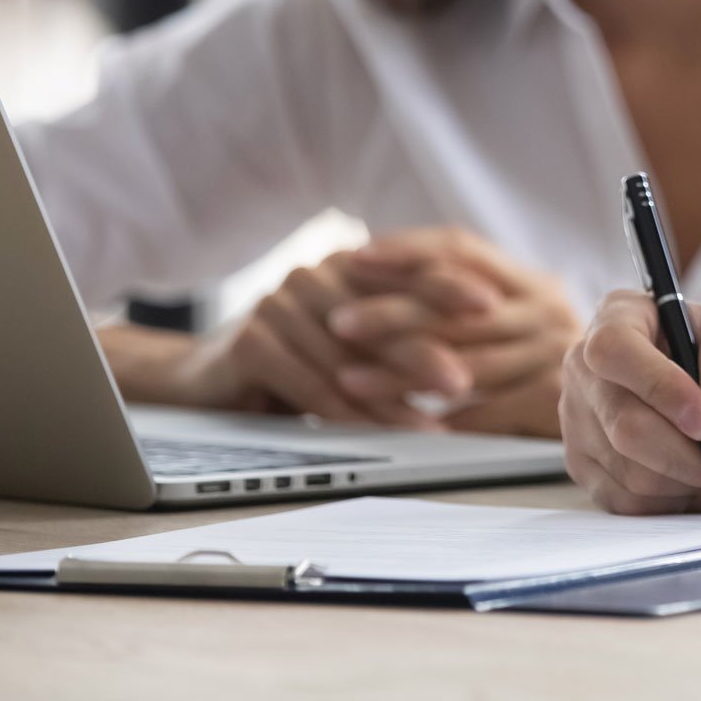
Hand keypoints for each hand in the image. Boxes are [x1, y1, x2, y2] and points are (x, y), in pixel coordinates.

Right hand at [173, 248, 497, 425]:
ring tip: (429, 428)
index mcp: (345, 265)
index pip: (403, 270)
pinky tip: (378, 435)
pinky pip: (312, 384)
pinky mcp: (250, 341)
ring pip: (348, 359)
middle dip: (426, 351)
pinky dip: (349, 415)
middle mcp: (312, 275)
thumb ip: (399, 336)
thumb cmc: (298, 362)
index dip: (449, 285)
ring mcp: (278, 304)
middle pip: (379, 316)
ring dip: (390, 398)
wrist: (207, 379)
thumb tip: (479, 354)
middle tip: (465, 382)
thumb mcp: (354, 345)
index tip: (493, 305)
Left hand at [327, 227, 583, 436]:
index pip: (461, 249)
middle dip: (389, 314)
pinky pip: (487, 413)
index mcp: (530, 280)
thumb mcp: (523, 316)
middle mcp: (545, 309)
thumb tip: (382, 277)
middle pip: (455, 307)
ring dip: (400, 375)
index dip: (406, 250)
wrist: (637, 395)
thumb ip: (471, 300)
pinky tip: (405, 425)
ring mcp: (553, 354)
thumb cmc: (553, 359)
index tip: (355, 257)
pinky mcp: (555, 400)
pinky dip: (444, 420)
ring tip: (351, 381)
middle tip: (339, 322)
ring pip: (462, 363)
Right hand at [559, 290, 700, 514]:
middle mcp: (586, 366)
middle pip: (622, 423)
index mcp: (621, 315)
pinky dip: (671, 499)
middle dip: (686, 451)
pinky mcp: (585, 466)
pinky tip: (688, 477)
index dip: (657, 386)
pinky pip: (625, 501)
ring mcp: (579, 419)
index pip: (613, 349)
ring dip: (686, 476)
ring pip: (627, 469)